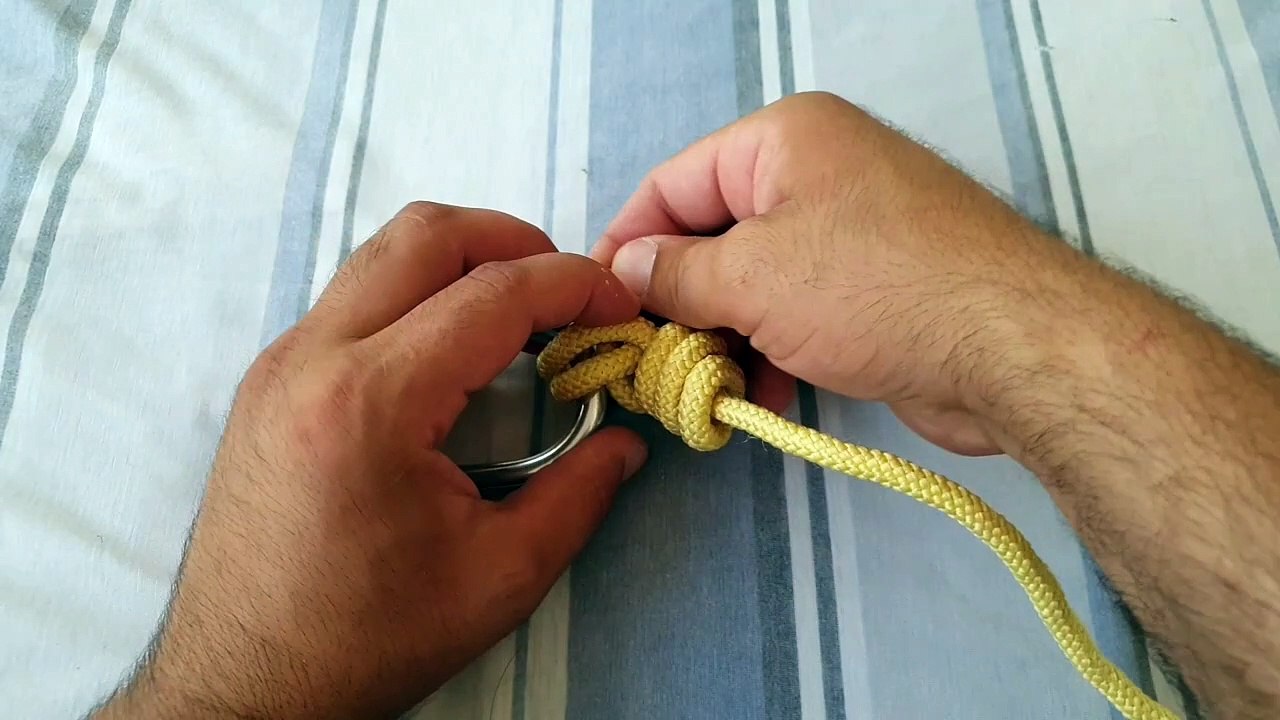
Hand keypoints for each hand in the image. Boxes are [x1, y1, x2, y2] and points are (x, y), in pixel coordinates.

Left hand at [94, 203, 646, 719]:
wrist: (244, 683)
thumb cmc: (368, 638)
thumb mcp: (499, 577)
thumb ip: (579, 496)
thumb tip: (627, 442)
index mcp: (371, 402)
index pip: (493, 294)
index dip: (575, 286)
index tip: (622, 309)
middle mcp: (313, 358)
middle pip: (426, 235)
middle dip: (517, 241)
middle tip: (573, 294)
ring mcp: (280, 363)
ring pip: (383, 254)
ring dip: (464, 262)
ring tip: (522, 316)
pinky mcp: (269, 381)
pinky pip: (354, 296)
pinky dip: (419, 294)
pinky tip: (456, 352)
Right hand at [592, 91, 1079, 455]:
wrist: (1013, 349)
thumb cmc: (873, 290)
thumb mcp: (753, 278)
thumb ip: (674, 275)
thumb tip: (623, 270)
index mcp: (782, 140)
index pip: (672, 185)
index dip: (626, 244)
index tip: (596, 306)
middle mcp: (816, 173)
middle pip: (712, 236)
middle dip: (679, 303)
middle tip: (651, 362)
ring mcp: (851, 232)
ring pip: (754, 282)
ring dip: (724, 337)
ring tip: (708, 388)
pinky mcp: (876, 288)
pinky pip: (797, 311)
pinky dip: (771, 350)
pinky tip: (761, 397)